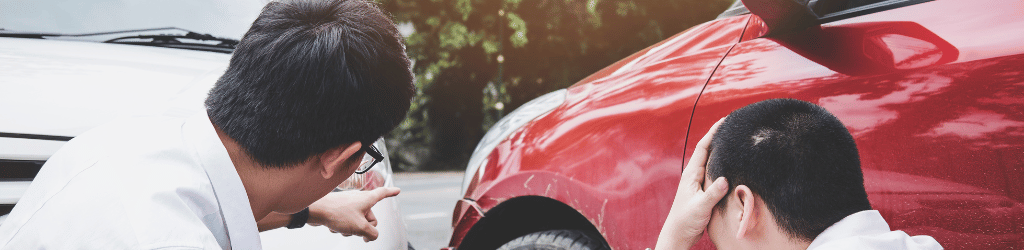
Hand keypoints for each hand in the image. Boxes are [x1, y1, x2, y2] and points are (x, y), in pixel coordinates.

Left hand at [307, 187, 400, 241]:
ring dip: (351, 229)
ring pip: (357, 221)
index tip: (397, 190)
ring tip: (343, 227)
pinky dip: (343, 227)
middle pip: (370, 217)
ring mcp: (348, 204)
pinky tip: (335, 226)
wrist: (315, 210)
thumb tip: (372, 236)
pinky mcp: (339, 209)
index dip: (391, 193)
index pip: (383, 194)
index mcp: (367, 199)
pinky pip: (347, 222)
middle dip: (365, 227)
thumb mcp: (360, 227)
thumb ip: (372, 233)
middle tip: (359, 232)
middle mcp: (359, 200)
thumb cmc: (337, 213)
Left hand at [655, 118, 729, 249]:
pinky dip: (724, 166)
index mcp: (691, 174)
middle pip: (708, 151)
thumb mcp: (701, 206)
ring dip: (722, 151)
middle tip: (733, 126)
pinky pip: (716, 173)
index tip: (724, 120)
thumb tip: (724, 179)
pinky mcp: (704, 191)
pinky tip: (733, 165)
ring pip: (712, 162)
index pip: (703, 147)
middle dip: (719, 137)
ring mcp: (699, 182)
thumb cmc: (685, 220)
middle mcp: (694, 175)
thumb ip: (712, 193)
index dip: (713, 132)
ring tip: (735, 141)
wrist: (679, 234)